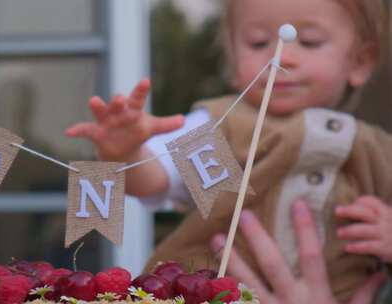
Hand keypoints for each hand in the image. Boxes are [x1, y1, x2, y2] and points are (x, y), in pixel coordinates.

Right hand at [65, 79, 183, 161]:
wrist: (121, 148)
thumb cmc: (136, 132)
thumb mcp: (152, 128)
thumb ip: (166, 125)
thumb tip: (184, 120)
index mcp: (132, 109)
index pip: (138, 98)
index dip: (141, 90)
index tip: (145, 81)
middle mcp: (118, 112)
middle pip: (118, 103)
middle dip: (118, 100)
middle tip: (120, 98)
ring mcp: (105, 121)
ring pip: (101, 111)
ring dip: (97, 106)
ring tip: (93, 100)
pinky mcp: (95, 132)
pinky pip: (85, 130)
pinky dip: (77, 130)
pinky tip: (69, 132)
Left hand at [210, 200, 384, 303]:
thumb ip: (363, 295)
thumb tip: (379, 274)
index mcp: (316, 295)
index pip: (312, 256)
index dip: (305, 229)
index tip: (297, 203)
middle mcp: (291, 300)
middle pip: (272, 263)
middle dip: (256, 238)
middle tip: (243, 215)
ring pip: (246, 281)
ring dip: (230, 259)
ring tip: (216, 238)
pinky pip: (239, 303)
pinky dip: (223, 291)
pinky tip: (209, 275)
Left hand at [336, 196, 391, 262]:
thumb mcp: (389, 220)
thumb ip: (377, 216)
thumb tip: (355, 208)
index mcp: (386, 213)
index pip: (373, 202)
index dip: (361, 201)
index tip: (351, 202)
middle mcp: (385, 221)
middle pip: (366, 213)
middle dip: (350, 211)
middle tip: (336, 211)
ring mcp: (385, 234)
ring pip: (365, 230)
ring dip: (350, 231)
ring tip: (338, 232)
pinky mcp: (386, 248)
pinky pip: (369, 246)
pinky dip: (358, 247)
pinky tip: (348, 248)